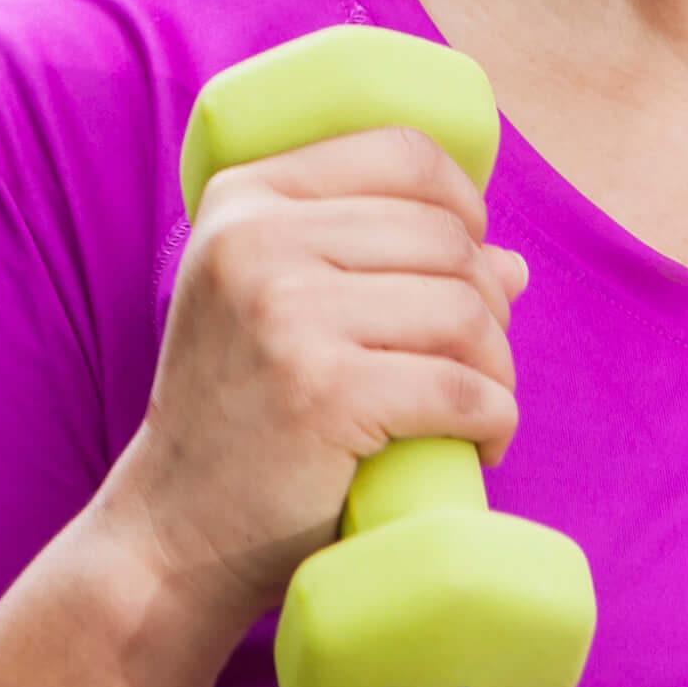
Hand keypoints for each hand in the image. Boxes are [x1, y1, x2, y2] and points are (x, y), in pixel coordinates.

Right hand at [101, 126, 528, 624]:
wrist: (173, 532)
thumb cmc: (238, 420)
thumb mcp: (274, 309)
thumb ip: (377, 264)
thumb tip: (513, 263)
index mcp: (245, 199)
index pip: (402, 154)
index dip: (465, 206)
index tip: (471, 268)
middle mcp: (257, 240)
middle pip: (445, 239)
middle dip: (489, 307)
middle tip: (474, 367)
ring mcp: (287, 314)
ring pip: (464, 312)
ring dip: (496, 369)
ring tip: (476, 411)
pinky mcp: (324, 392)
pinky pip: (463, 390)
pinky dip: (493, 420)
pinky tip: (479, 445)